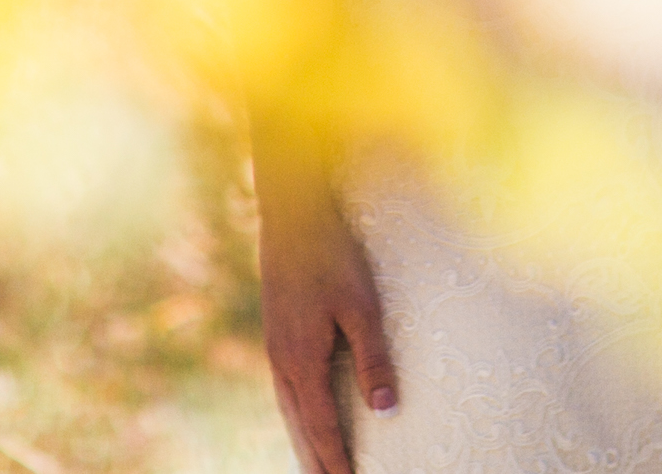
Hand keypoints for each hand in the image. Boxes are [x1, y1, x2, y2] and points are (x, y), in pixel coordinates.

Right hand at [255, 146, 397, 472]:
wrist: (292, 213)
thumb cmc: (332, 256)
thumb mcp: (361, 305)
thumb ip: (373, 358)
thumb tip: (386, 409)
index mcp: (301, 360)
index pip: (322, 427)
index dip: (336, 461)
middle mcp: (282, 361)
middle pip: (299, 427)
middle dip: (315, 462)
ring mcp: (275, 347)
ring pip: (289, 410)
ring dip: (303, 442)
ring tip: (315, 467)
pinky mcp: (276, 333)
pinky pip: (285, 390)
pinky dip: (296, 415)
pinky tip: (304, 415)